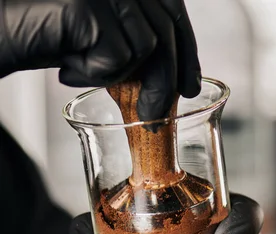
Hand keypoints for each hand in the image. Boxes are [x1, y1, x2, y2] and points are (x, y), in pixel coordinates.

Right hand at [0, 0, 200, 120]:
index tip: (190, 88)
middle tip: (153, 115)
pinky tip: (68, 68)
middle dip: (166, 82)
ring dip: (118, 75)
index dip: (188, 53)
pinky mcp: (88, 5)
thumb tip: (181, 76)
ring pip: (147, 47)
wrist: (3, 35)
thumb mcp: (107, 40)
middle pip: (165, 33)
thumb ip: (140, 42)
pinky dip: (95, 74)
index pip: (174, 13)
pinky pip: (118, 56)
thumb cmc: (53, 38)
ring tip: (83, 71)